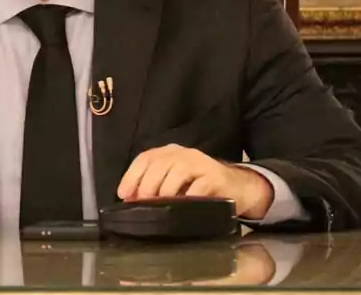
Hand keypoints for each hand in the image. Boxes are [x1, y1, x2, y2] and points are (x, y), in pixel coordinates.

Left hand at [116, 144, 273, 219]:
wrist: (237, 186)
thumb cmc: (199, 185)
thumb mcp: (174, 181)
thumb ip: (153, 185)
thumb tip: (130, 199)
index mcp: (169, 152)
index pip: (145, 158)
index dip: (131, 177)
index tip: (124, 195)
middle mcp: (183, 153)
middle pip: (158, 165)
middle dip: (147, 186)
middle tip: (143, 204)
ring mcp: (200, 163)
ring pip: (177, 173)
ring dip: (165, 192)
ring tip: (162, 207)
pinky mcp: (215, 177)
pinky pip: (199, 186)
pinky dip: (188, 197)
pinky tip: (183, 207)